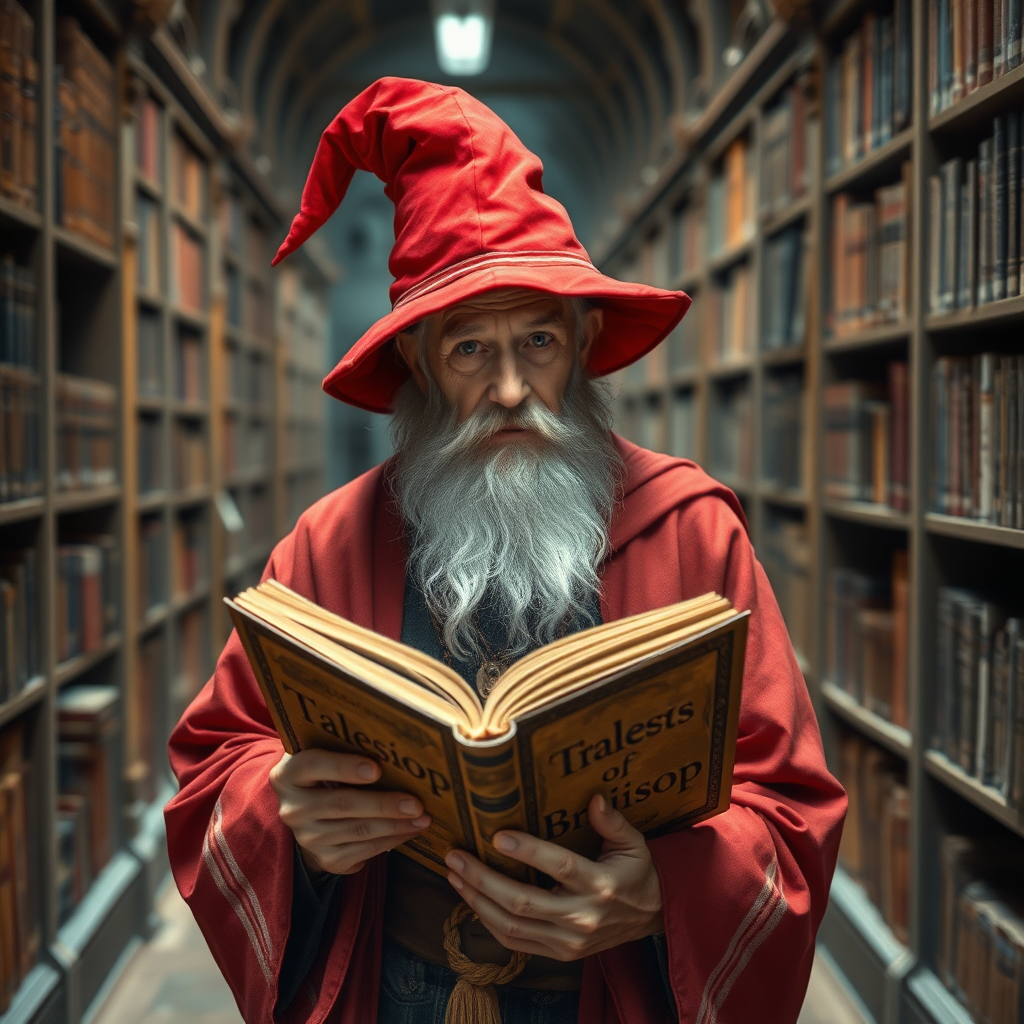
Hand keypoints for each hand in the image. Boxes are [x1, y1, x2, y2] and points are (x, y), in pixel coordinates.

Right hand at [269, 749, 430, 875]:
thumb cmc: (326, 773)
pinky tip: (409, 830)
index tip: (376, 769)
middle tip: (416, 803)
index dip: (344, 767)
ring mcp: (307, 837)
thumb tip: (392, 744)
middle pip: (342, 804)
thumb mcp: (324, 755)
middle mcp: (293, 808)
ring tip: (423, 818)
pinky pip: (363, 851)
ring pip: (358, 831)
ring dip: (395, 825)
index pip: (313, 765)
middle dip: (383, 804)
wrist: (308, 813)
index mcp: (288, 774)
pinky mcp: (325, 858)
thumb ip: (344, 747)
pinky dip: (391, 840)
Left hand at [444, 793, 663, 960]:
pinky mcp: (561, 954)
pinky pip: (517, 943)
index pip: (560, 866)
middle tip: (456, 856)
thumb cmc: (636, 872)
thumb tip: (594, 798)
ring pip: (512, 926)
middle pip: (523, 901)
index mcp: (601, 884)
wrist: (651, 917)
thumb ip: (613, 821)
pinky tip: (472, 901)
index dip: (528, 851)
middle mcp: (582, 917)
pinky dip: (490, 924)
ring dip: (477, 901)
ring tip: (454, 876)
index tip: (497, 836)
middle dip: (483, 878)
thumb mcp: (634, 842)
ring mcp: (569, 941)